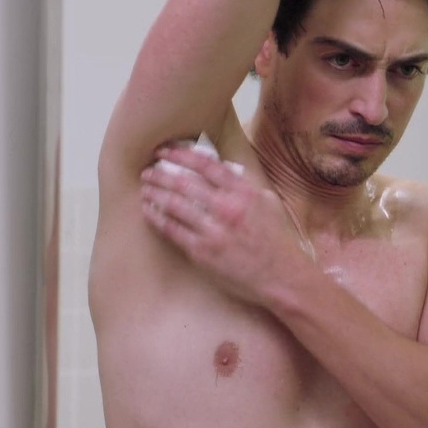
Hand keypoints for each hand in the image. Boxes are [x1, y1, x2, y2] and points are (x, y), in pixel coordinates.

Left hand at [140, 145, 310, 306]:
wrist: (282, 276)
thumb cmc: (276, 240)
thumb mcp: (269, 203)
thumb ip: (245, 186)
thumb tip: (222, 171)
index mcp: (245, 193)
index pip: (207, 165)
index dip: (181, 154)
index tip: (165, 150)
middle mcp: (228, 208)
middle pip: (184, 182)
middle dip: (161, 174)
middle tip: (148, 171)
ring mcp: (214, 231)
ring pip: (174, 204)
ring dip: (154, 193)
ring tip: (145, 189)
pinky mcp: (202, 252)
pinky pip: (172, 229)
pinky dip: (157, 217)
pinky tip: (149, 211)